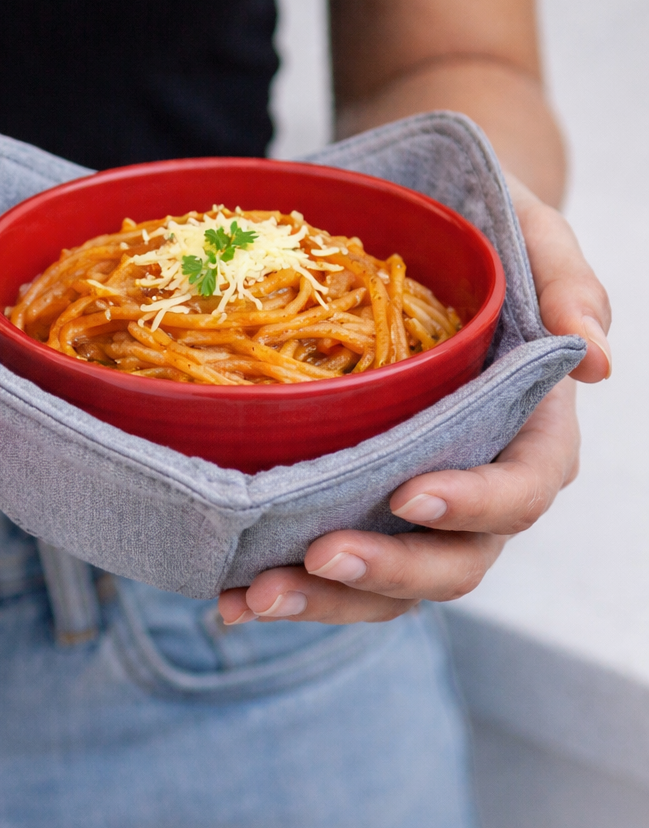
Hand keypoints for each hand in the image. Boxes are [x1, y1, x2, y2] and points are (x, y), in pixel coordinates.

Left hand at [218, 177, 610, 624]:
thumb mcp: (524, 227)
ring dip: (325, 601)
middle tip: (317, 556)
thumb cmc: (477, 226)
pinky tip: (229, 597)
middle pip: (456, 559)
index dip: (475, 503)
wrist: (415, 226)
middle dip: (388, 571)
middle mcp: (476, 476)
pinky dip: (286, 586)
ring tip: (253, 597)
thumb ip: (565, 279)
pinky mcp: (356, 507)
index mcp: (529, 422)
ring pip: (391, 584)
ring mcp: (414, 504)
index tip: (406, 495)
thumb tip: (598, 360)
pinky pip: (334, 567)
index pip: (526, 485)